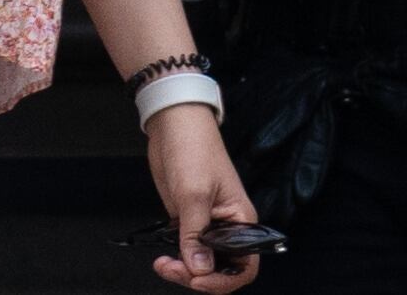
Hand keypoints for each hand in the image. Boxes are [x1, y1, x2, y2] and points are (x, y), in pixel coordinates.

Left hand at [146, 103, 259, 289]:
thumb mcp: (194, 194)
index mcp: (241, 220)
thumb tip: (199, 269)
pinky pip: (186, 252)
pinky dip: (175, 260)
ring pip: (201, 264)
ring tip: (164, 264)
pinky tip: (162, 256)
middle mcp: (227, 226)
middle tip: (173, 268)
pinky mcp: (188, 222)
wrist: (174, 126)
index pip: (245, 266)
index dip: (223, 280)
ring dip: (183, 271)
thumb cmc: (194, 148)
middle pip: (220, 270)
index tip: (199, 280)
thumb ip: (195, 235)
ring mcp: (207, 225)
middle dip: (197, 277)